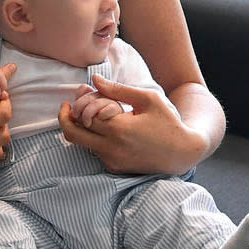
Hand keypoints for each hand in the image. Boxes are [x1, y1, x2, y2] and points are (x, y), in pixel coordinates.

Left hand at [58, 74, 205, 174]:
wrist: (183, 152)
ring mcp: (112, 161)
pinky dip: (93, 139)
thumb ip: (118, 89)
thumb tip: (93, 79)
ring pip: (82, 144)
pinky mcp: (115, 168)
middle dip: (65, 119)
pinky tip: (105, 128)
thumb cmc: (167, 121)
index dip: (78, 103)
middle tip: (67, 107)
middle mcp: (112, 148)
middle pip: (72, 134)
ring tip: (91, 114)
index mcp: (119, 129)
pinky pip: (94, 152)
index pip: (83, 115)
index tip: (80, 93)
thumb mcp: (147, 99)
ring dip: (81, 128)